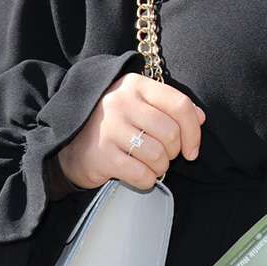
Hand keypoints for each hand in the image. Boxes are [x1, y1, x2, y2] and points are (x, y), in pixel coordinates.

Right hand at [56, 72, 205, 191]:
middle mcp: (121, 102)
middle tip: (165, 156)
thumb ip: (169, 107)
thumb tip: (201, 118)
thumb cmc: (113, 124)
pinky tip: (138, 175)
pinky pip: (141, 174)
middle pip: (171, 133)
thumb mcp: (140, 104)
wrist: (66, 143)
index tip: (192, 149)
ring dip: (160, 167)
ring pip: (158, 156)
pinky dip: (146, 180)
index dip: (194, 130)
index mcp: (136, 85)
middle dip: (174, 152)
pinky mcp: (101, 155)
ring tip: (150, 164)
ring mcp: (109, 128)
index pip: (180, 105)